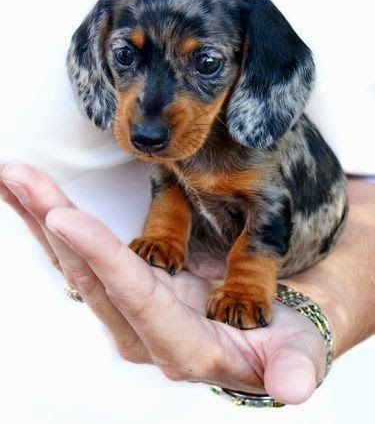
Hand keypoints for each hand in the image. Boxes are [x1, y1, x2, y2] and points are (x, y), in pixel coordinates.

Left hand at [1, 163, 326, 403]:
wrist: (275, 322)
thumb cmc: (288, 334)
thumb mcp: (301, 350)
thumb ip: (297, 366)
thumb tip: (293, 389)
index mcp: (187, 347)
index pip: (139, 301)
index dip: (104, 261)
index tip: (65, 219)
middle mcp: (147, 330)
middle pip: (91, 278)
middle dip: (54, 226)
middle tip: (19, 178)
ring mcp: (132, 306)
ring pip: (77, 263)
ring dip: (43, 218)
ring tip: (14, 177)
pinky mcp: (128, 285)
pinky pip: (84, 253)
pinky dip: (55, 221)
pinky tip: (32, 196)